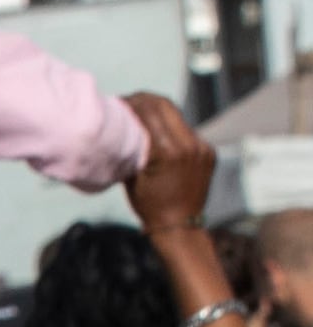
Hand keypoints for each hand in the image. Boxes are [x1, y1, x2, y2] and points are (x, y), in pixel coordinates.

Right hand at [125, 91, 214, 234]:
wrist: (181, 226)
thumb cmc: (149, 206)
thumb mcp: (133, 177)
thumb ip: (133, 149)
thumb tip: (124, 128)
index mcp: (168, 150)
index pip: (149, 111)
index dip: (132, 102)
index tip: (118, 102)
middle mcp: (189, 144)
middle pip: (165, 106)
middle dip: (145, 100)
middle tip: (128, 102)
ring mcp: (202, 147)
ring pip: (177, 118)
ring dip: (158, 114)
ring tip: (141, 119)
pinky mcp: (208, 152)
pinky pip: (187, 133)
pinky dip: (171, 130)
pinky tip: (159, 138)